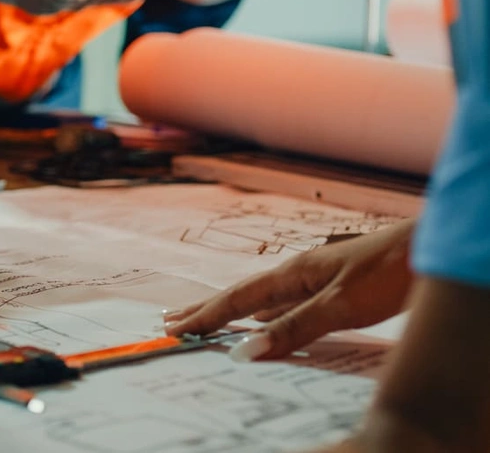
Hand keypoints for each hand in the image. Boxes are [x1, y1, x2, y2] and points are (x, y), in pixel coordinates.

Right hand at [165, 220, 414, 360]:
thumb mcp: (340, 305)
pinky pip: (284, 304)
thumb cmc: (389, 272)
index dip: (206, 316)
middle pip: (241, 294)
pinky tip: (264, 321)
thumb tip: (245, 351)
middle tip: (172, 320)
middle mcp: (297, 274)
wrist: (429, 249)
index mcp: (292, 274)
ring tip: (206, 319)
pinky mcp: (333, 288)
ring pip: (262, 299)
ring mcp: (314, 279)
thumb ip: (294, 328)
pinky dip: (263, 315)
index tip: (176, 330)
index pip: (238, 299)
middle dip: (207, 308)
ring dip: (232, 310)